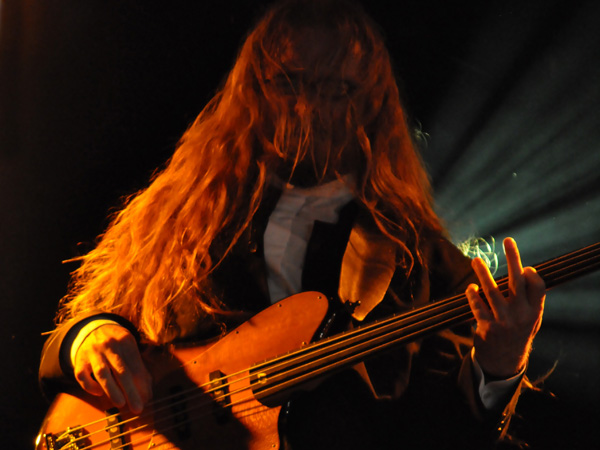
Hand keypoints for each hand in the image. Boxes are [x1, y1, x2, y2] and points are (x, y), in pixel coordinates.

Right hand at [73, 324, 152, 413]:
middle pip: (121, 371)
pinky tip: (99, 392)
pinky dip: (90, 386)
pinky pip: (82, 376)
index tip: (147, 399)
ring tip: (121, 403)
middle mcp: (109, 345)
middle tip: (138, 408)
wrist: (92, 328)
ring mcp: (93, 352)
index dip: (142, 384)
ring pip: (102, 373)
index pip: (136, 366)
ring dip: (112, 390)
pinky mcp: (80, 360)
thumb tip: (147, 391)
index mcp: (125, 341)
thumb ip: (138, 365)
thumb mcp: (129, 346)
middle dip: (131, 391)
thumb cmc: (116, 343)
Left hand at [465, 237, 545, 378]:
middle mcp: (521, 315)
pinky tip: (471, 288)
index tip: (525, 267)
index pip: (538, 286)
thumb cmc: (517, 332)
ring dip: (483, 273)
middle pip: (517, 282)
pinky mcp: (487, 327)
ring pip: (492, 291)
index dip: (531, 273)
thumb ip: (530, 298)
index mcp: (535, 312)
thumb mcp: (531, 319)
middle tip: (508, 241)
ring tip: (477, 260)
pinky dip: (473, 295)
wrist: (504, 361)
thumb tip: (525, 269)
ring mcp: (504, 321)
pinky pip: (477, 306)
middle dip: (513, 259)